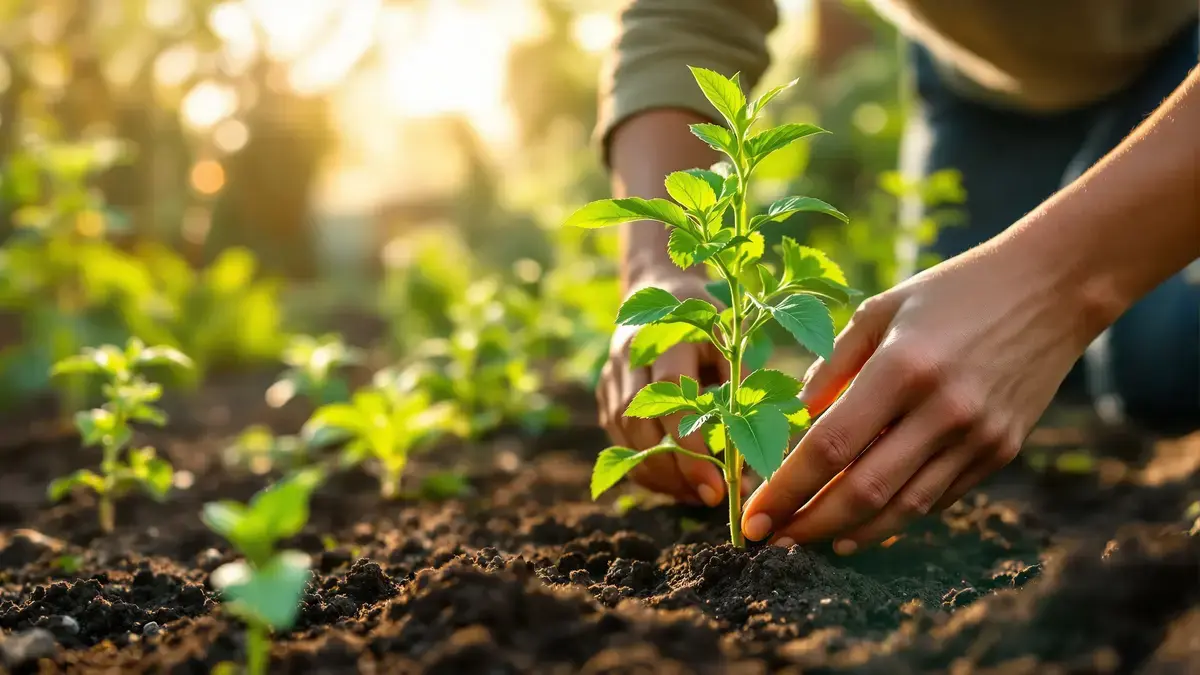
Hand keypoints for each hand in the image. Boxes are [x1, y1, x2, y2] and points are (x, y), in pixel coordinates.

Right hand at [597, 272, 732, 505]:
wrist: (658, 289)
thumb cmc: (709, 317)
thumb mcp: (733, 339)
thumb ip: (745, 384)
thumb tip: (770, 444)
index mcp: (665, 333)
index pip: (670, 394)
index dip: (691, 443)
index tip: (718, 483)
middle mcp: (629, 354)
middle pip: (640, 422)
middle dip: (675, 468)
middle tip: (711, 497)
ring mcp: (610, 375)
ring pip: (625, 437)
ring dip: (661, 473)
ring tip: (699, 495)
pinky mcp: (604, 393)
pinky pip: (619, 441)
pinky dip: (646, 468)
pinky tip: (678, 483)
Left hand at [740, 243, 1093, 552]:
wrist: (1052, 288)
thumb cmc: (950, 291)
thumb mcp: (881, 310)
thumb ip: (833, 364)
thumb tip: (798, 419)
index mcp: (902, 367)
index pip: (830, 447)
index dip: (786, 489)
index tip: (751, 516)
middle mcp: (943, 410)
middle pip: (863, 491)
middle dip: (807, 525)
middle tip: (768, 540)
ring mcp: (978, 437)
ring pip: (902, 509)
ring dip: (848, 533)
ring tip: (807, 540)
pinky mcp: (1001, 451)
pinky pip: (938, 499)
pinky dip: (894, 517)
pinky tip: (860, 523)